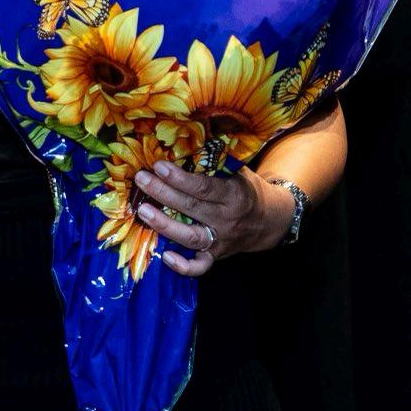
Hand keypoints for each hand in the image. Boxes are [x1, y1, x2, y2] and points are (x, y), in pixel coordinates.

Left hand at [130, 162, 293, 277]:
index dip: (180, 178)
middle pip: (192, 208)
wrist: (269, 221)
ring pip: (191, 236)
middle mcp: (227, 219)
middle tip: (141, 179)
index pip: (204, 188)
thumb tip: (182, 144)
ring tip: (143, 211)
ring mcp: (221, 240)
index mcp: (234, 195)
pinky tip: (166, 257)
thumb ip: (214, 162)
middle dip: (163, 193)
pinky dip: (184, 266)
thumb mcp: (238, 172)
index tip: (159, 166)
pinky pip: (200, 266)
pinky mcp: (216, 255)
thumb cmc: (245, 190)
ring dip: (165, 225)